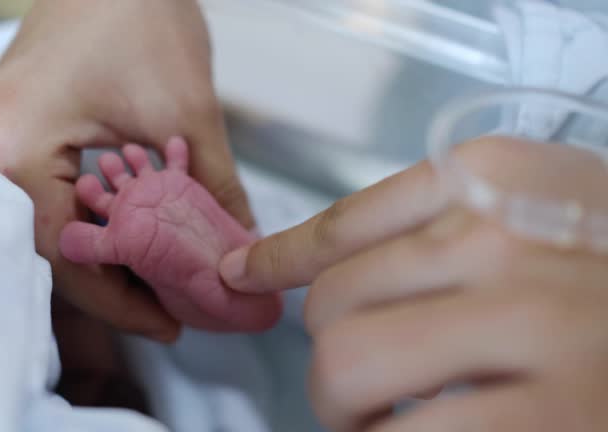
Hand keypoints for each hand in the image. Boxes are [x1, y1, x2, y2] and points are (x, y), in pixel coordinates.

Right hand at [0, 0, 252, 340]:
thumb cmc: (139, 15)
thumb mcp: (185, 110)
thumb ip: (215, 187)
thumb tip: (242, 246)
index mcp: (14, 146)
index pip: (63, 254)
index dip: (118, 299)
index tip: (166, 322)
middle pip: (49, 248)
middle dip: (113, 281)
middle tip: (166, 307)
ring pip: (47, 226)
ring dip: (103, 252)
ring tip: (155, 279)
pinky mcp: (14, 129)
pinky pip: (46, 196)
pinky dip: (91, 220)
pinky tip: (132, 235)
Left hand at [220, 138, 607, 430]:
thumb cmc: (607, 277)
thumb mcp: (529, 217)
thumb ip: (429, 227)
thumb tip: (288, 266)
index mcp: (499, 178)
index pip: (345, 224)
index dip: (283, 258)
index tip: (248, 274)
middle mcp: (511, 243)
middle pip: (333, 301)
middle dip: (331, 352)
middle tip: (362, 380)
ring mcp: (534, 331)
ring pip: (349, 368)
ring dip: (346, 408)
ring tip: (385, 417)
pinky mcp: (548, 423)